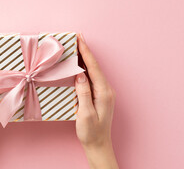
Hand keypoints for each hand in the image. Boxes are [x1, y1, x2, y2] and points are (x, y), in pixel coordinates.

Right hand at [75, 33, 117, 168]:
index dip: (86, 52)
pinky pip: (92, 78)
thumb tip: (80, 74)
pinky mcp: (100, 96)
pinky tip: (79, 65)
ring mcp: (104, 93)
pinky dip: (85, 69)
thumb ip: (83, 93)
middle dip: (85, 51)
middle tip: (77, 38)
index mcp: (103, 92)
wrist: (98, 144)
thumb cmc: (91, 132)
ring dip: (85, 59)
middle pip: (95, 66)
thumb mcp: (85, 113)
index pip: (93, 67)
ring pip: (94, 71)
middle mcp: (106, 90)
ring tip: (77, 48)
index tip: (80, 39)